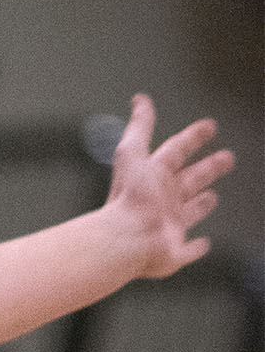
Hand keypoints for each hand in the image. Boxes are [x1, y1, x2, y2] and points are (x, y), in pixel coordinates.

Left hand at [104, 95, 232, 279]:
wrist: (125, 238)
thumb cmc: (129, 197)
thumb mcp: (132, 154)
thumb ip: (139, 128)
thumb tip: (139, 100)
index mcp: (155, 176)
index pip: (178, 150)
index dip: (194, 137)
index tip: (210, 126)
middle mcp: (163, 200)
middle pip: (190, 180)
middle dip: (209, 169)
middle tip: (227, 158)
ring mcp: (169, 227)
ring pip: (189, 213)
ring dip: (201, 205)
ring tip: (211, 197)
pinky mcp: (173, 252)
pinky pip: (188, 251)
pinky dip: (196, 248)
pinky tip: (203, 244)